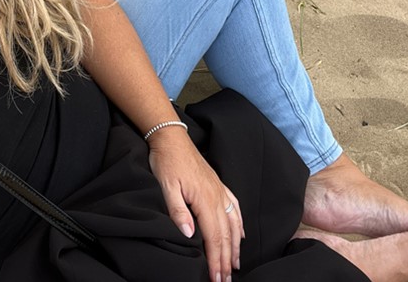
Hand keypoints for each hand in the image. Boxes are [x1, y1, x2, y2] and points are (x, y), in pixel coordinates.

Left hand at [148, 127, 243, 281]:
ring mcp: (220, 191)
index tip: (216, 278)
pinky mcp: (218, 185)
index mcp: (205, 200)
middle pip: (225, 235)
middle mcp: (217, 197)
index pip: (213, 238)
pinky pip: (234, 209)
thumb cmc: (167, 161)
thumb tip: (189, 234)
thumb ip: (178, 210)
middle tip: (225, 280)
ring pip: (233, 224)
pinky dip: (239, 225)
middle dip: (226, 260)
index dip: (215, 260)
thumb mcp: (166, 186)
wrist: (172, 138)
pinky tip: (241, 235)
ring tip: (235, 265)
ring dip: (235, 247)